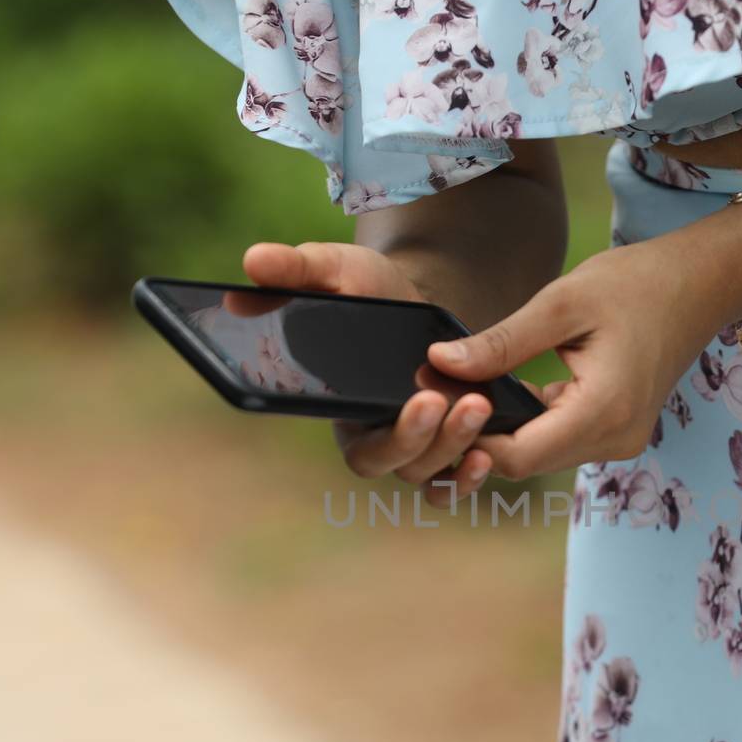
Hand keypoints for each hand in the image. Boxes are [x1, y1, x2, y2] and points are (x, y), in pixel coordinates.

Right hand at [242, 242, 496, 501]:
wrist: (417, 297)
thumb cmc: (366, 289)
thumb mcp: (335, 270)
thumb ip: (297, 270)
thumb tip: (252, 260)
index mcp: (341, 411)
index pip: (358, 449)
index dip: (389, 438)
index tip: (419, 400)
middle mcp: (377, 439)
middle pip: (397, 466)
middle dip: (424, 440)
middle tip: (444, 399)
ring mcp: (416, 447)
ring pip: (432, 474)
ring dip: (457, 445)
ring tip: (478, 403)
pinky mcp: (449, 444)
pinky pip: (457, 481)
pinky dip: (471, 477)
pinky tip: (488, 453)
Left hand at [425, 236, 723, 479]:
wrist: (699, 285)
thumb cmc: (636, 284)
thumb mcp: (561, 303)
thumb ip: (501, 342)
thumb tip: (439, 363)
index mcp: (603, 410)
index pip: (518, 457)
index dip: (469, 438)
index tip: (434, 403)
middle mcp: (615, 439)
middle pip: (525, 462)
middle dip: (479, 436)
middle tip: (438, 394)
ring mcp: (619, 440)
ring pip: (540, 455)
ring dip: (503, 430)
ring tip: (466, 389)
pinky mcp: (616, 431)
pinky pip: (558, 441)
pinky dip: (528, 423)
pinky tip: (505, 390)